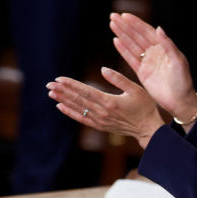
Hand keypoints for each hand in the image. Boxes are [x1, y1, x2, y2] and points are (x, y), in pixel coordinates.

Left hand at [47, 71, 166, 147]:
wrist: (147, 128)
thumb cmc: (144, 106)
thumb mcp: (136, 89)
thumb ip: (119, 79)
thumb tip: (103, 69)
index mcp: (110, 102)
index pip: (86, 91)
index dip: (71, 85)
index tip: (59, 79)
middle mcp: (102, 112)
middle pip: (78, 100)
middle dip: (63, 91)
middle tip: (49, 84)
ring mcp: (99, 121)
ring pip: (78, 108)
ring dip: (63, 100)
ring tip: (51, 93)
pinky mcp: (99, 126)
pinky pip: (81, 119)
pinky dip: (70, 112)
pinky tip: (60, 106)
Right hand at [109, 12, 196, 121]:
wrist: (179, 101)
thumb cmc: (183, 81)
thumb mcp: (178, 61)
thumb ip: (168, 45)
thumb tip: (158, 28)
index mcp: (164, 47)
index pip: (147, 31)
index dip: (135, 23)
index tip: (124, 16)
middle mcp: (154, 52)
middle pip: (136, 36)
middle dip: (125, 26)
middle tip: (113, 16)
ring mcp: (147, 62)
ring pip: (132, 45)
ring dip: (122, 35)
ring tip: (112, 25)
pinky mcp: (142, 73)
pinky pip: (130, 59)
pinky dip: (123, 50)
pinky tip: (116, 41)